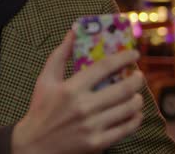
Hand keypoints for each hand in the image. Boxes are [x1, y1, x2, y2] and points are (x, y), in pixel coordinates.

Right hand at [12, 31, 143, 153]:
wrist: (35, 144)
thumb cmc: (41, 108)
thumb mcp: (45, 79)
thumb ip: (60, 54)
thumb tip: (73, 32)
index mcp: (71, 88)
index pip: (104, 68)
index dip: (123, 58)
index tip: (134, 53)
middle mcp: (83, 107)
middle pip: (123, 89)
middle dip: (137, 80)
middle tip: (139, 76)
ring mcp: (92, 126)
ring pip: (127, 108)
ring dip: (137, 99)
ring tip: (136, 95)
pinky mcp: (97, 143)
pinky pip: (126, 129)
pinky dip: (135, 119)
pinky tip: (134, 113)